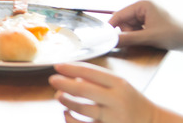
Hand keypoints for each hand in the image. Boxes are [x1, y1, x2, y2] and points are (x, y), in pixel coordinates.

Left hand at [48, 62, 170, 122]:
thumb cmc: (130, 102)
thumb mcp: (120, 86)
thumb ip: (98, 80)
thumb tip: (70, 76)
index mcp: (119, 84)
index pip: (91, 72)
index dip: (72, 68)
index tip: (57, 65)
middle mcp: (117, 99)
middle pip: (85, 90)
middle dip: (65, 84)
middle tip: (52, 79)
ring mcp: (114, 117)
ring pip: (83, 109)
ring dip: (67, 101)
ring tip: (58, 96)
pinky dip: (72, 119)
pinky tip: (67, 113)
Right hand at [109, 0, 182, 50]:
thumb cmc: (176, 34)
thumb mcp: (149, 38)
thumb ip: (127, 39)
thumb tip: (110, 41)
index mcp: (142, 3)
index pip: (119, 14)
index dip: (111, 26)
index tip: (104, 37)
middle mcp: (143, 5)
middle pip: (124, 21)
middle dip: (128, 32)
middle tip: (139, 39)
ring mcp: (147, 12)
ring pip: (130, 26)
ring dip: (135, 35)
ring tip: (148, 39)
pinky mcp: (150, 19)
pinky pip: (136, 28)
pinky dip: (139, 35)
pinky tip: (149, 38)